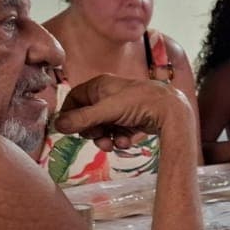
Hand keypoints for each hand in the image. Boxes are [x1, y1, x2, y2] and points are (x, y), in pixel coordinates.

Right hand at [55, 76, 189, 152]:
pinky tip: (126, 141)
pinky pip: (115, 133)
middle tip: (98, 138)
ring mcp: (119, 109)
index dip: (71, 115)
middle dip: (91, 131)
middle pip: (86, 117)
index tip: (70, 130)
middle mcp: (108, 95)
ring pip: (101, 128)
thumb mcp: (108, 111)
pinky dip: (118, 139)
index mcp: (100, 85)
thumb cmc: (140, 103)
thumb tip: (57, 126)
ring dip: (104, 139)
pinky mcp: (129, 120)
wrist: (172, 112)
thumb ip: (83, 119)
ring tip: (112, 144)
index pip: (74, 100)